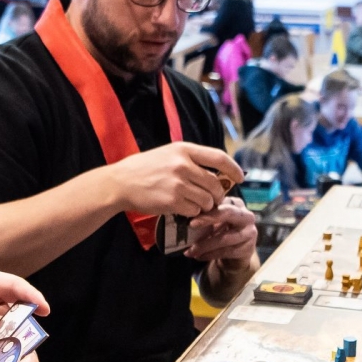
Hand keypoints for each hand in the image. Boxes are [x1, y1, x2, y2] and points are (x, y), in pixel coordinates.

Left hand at [0, 271, 47, 361]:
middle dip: (26, 326)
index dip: (29, 295)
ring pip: (13, 336)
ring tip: (20, 358)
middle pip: (18, 313)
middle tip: (32, 340)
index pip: (11, 287)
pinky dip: (6, 361)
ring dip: (17, 346)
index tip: (42, 308)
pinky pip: (2, 354)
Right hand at [107, 142, 241, 218]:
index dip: (233, 168)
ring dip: (205, 205)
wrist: (120, 183)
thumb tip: (216, 173)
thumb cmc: (143, 168)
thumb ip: (190, 160)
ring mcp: (179, 183)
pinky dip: (193, 212)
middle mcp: (183, 164)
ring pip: (207, 199)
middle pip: (215, 183)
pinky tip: (183, 208)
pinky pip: (195, 210)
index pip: (219, 157)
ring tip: (194, 204)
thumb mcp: (167, 154)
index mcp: (184, 149)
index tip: (240, 177)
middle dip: (217, 194)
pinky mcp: (173, 201)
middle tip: (212, 199)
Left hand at [186, 198, 257, 264]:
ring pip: (224, 238)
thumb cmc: (224, 231)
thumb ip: (206, 216)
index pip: (222, 202)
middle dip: (208, 219)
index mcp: (236, 204)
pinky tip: (199, 256)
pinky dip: (210, 255)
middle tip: (191, 225)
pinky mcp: (247, 249)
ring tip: (190, 251)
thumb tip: (186, 216)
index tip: (192, 216)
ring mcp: (250, 232)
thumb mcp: (216, 221)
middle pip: (228, 213)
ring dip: (205, 245)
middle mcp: (246, 216)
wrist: (239, 252)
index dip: (207, 209)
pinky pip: (226, 252)